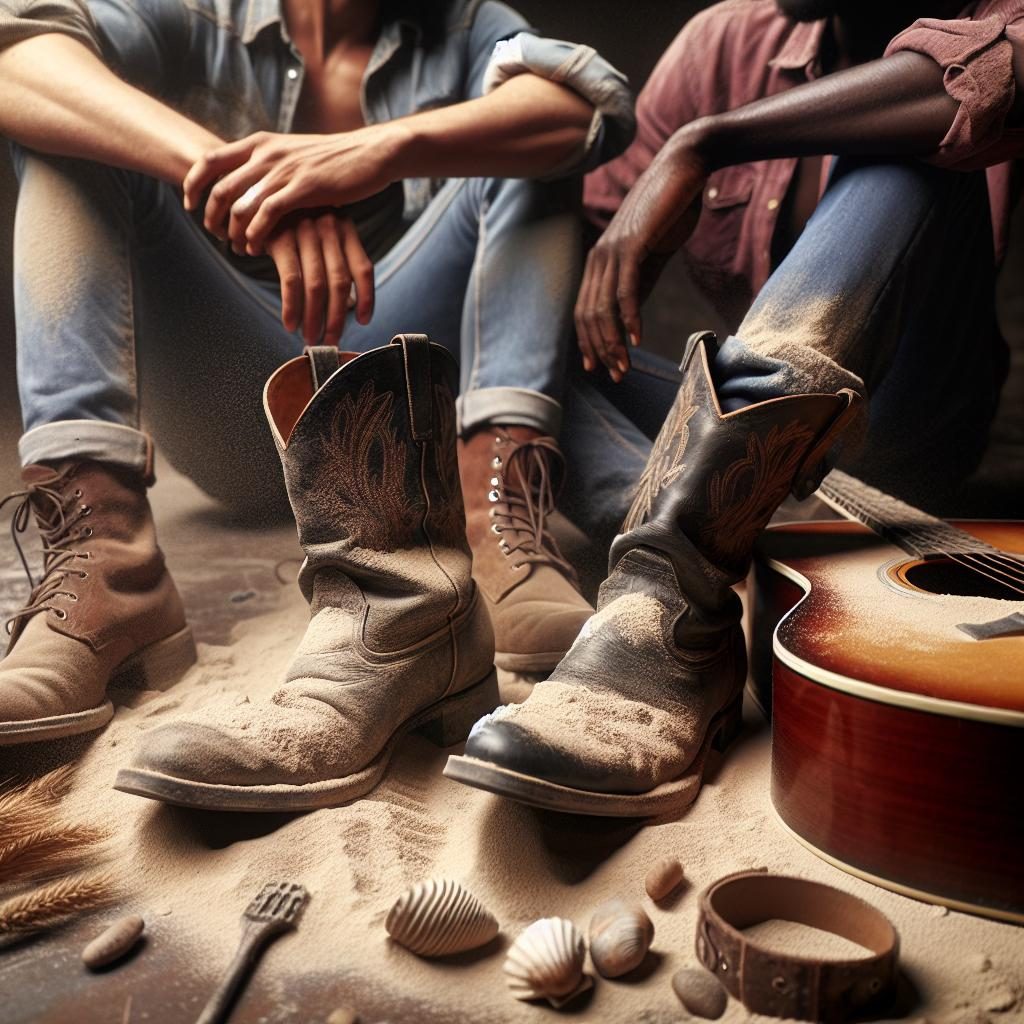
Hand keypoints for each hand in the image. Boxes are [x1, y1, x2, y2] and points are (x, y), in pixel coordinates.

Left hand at [183, 126, 404, 255]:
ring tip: (238, 248)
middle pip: (219, 188)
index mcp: (260, 143)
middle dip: (211, 218)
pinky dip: (256, 236)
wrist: (369, 154)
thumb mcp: (292, 154)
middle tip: (217, 237)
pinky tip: (258, 249)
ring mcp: (284, 171)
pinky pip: (266, 215)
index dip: (192, 185)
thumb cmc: (333, 160)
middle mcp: (266, 154)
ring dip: (234, 232)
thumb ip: (268, 164)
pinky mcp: (303, 189)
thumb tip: (248, 184)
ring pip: (239, 205)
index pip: (209, 160)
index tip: (191, 206)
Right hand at [266, 212, 373, 344]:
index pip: (364, 269)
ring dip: (314, 318)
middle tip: (331, 340)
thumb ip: (336, 260)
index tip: (363, 321)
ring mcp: (305, 232)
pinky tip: (291, 324)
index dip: (367, 299)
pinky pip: (291, 282)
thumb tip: (348, 305)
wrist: (257, 203)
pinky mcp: (280, 239)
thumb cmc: (292, 224)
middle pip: (340, 283)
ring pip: (316, 286)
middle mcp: (328, 228)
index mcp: (345, 228)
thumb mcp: (320, 232)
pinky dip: (292, 307)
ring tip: (311, 338)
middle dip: (336, 318)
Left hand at [576, 130, 708, 381]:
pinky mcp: (633, 244)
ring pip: (604, 307)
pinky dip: (629, 317)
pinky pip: (625, 289)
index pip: (586, 311)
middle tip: (617, 376)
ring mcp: (613, 250)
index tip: (601, 369)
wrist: (685, 169)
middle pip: (590, 315)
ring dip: (613, 342)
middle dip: (601, 350)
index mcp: (600, 261)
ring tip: (625, 366)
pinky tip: (637, 339)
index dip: (590, 343)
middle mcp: (599, 257)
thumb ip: (639, 284)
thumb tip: (630, 319)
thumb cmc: (670, 211)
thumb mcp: (651, 256)